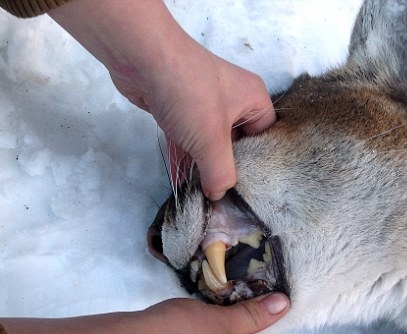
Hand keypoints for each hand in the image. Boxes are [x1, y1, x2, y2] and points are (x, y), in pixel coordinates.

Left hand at [50, 0, 275, 199]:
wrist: (142, 59)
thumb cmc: (189, 93)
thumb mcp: (211, 139)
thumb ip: (220, 173)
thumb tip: (219, 196)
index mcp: (252, 100)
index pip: (264, 138)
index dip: (259, 165)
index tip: (250, 193)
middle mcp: (231, 100)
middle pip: (235, 144)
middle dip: (226, 171)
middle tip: (224, 202)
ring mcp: (202, 105)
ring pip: (207, 144)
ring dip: (201, 169)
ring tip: (202, 201)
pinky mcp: (177, 111)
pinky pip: (185, 142)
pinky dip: (183, 161)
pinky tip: (180, 186)